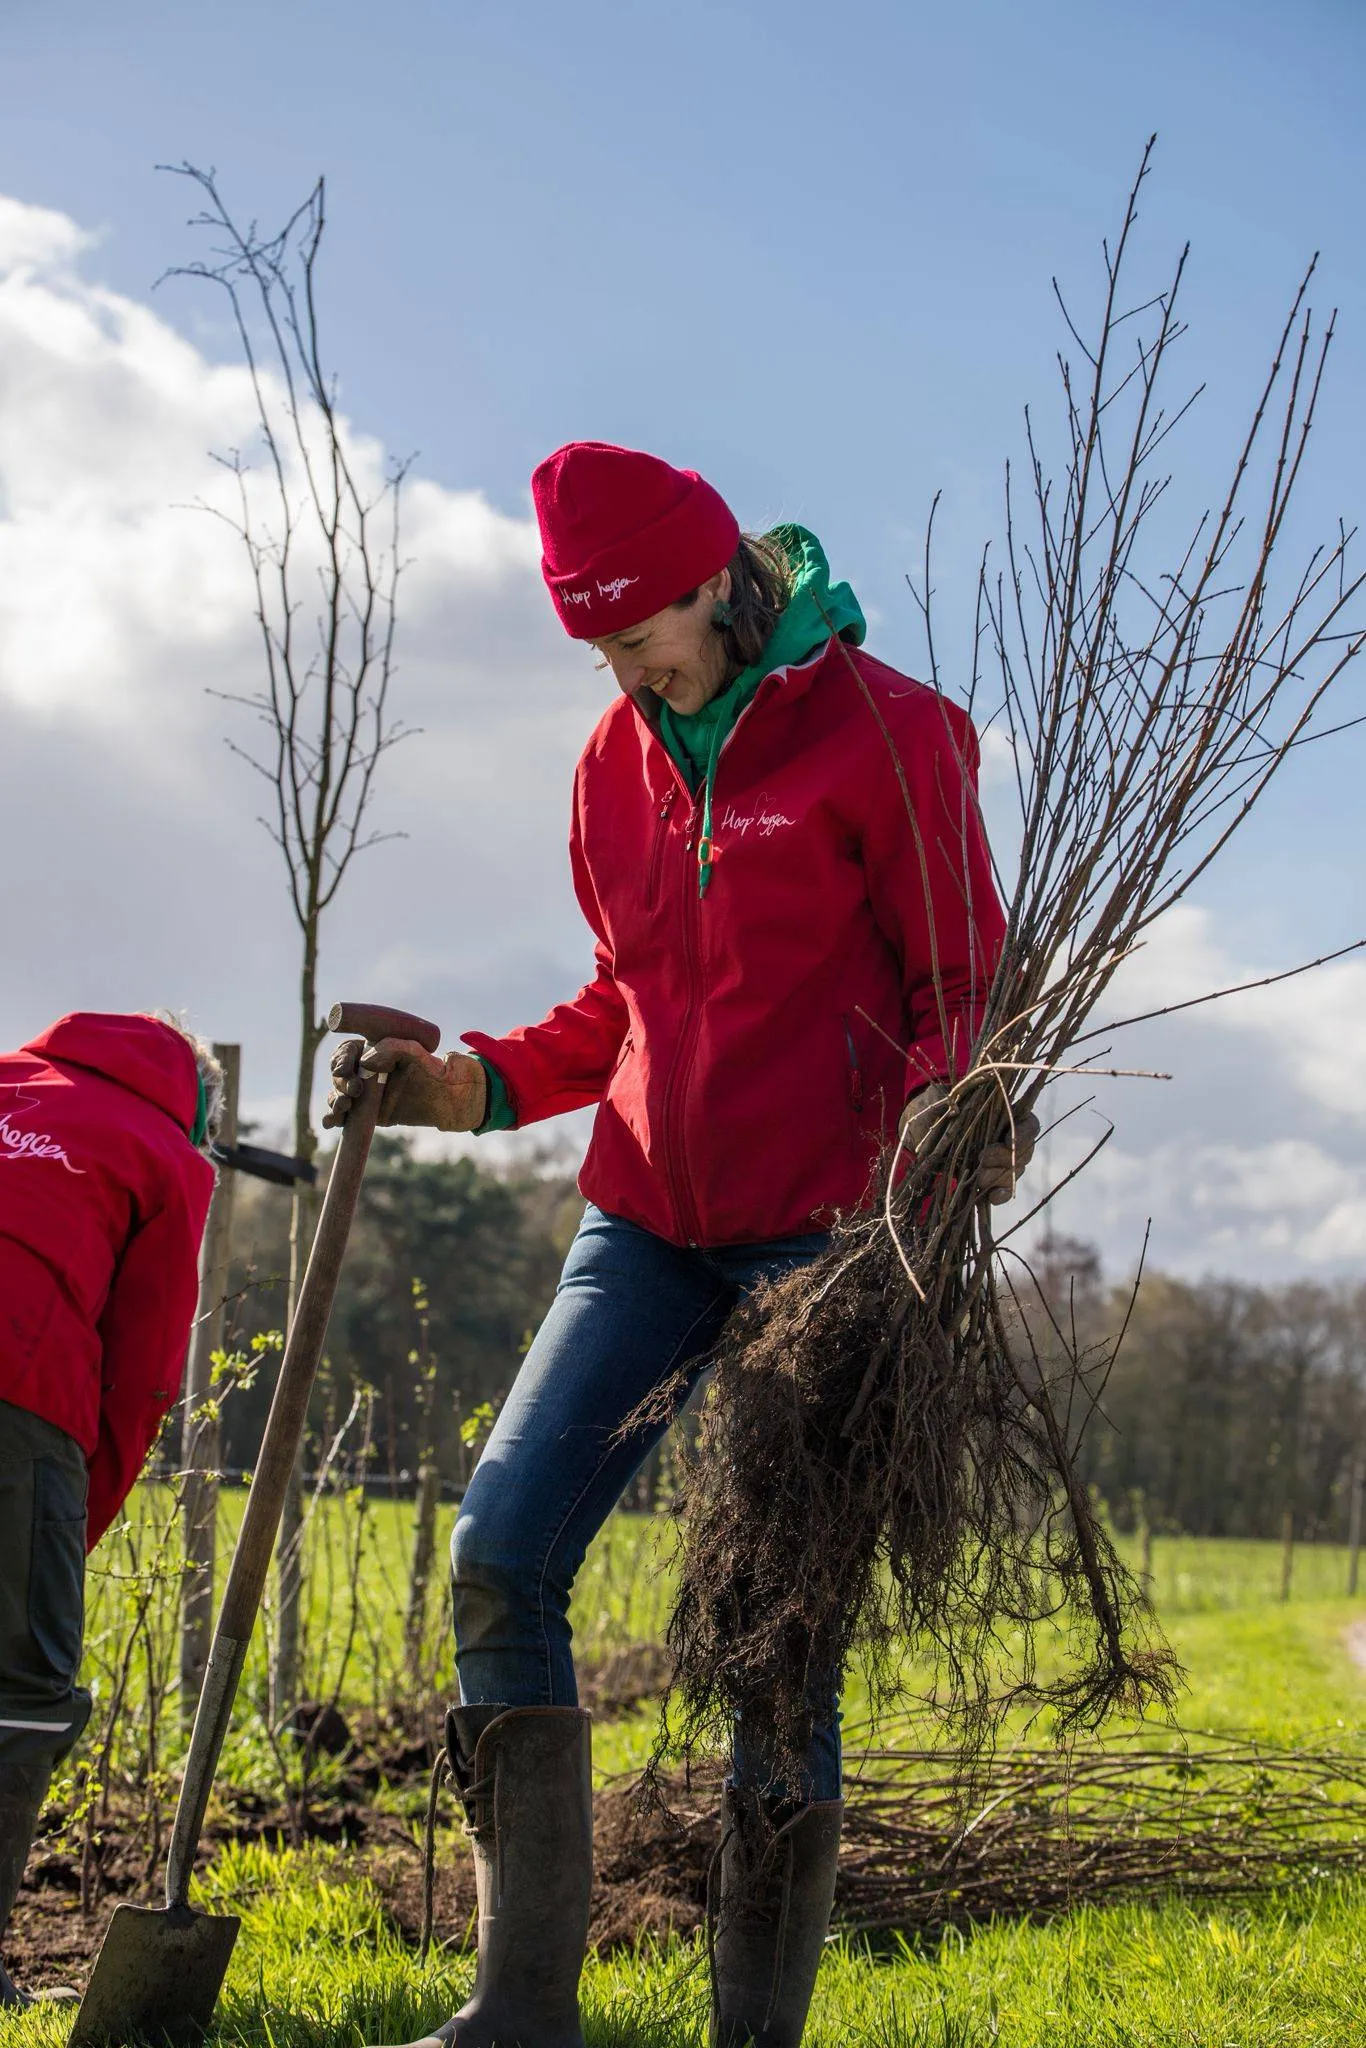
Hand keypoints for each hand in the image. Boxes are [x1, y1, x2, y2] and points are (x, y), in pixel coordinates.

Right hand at [323, 1037, 487, 1131]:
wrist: (452, 1098)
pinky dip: (333, 1118)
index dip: (341, 1060)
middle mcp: (367, 1071)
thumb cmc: (437, 1070)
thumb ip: (395, 1049)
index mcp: (375, 1051)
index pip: (347, 1051)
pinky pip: (346, 1115)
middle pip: (339, 1074)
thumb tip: (366, 1062)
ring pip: (338, 1094)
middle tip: (353, 1092)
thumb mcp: (419, 1054)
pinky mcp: (368, 1114)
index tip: (346, 1070)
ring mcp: (366, 1093)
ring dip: (334, 1100)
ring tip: (343, 1108)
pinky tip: (331, 1122)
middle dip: (340, 1083)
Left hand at [899, 1082, 1039, 1205]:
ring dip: (997, 1176)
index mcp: (1012, 1116)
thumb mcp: (953, 1100)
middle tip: (982, 1157)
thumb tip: (964, 1102)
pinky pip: (1005, 1190)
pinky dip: (1000, 1195)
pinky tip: (992, 1198)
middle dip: (1002, 1157)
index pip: (1030, 1125)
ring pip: (1014, 1173)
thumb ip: (963, 1098)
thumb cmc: (946, 1109)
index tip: (1007, 1141)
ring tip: (979, 1177)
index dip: (1023, 1134)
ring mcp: (1007, 1162)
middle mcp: (1014, 1140)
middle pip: (1023, 1152)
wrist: (931, 1130)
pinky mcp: (994, 1180)